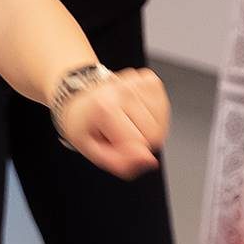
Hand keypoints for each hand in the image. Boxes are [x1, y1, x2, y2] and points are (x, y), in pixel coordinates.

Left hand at [53, 67, 170, 176]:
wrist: (80, 95)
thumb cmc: (85, 122)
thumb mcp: (91, 150)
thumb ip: (120, 163)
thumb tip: (150, 160)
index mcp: (106, 107)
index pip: (139, 145)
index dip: (128, 152)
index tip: (111, 142)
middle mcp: (125, 90)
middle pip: (154, 136)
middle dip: (138, 142)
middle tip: (117, 132)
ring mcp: (140, 82)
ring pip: (162, 125)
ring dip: (146, 130)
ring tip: (124, 121)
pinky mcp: (150, 80)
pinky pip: (163, 112)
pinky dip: (151, 117)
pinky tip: (133, 112)